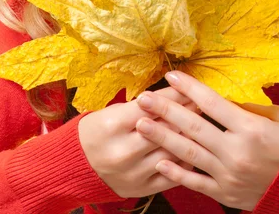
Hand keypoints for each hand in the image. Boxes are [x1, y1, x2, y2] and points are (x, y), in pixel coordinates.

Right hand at [78, 84, 197, 197]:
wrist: (78, 164)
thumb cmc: (99, 130)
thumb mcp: (114, 111)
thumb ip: (143, 106)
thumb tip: (175, 95)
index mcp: (112, 126)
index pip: (150, 107)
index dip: (173, 96)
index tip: (188, 89)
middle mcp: (123, 151)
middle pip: (163, 130)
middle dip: (185, 114)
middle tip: (199, 103)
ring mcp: (133, 173)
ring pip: (170, 153)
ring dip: (188, 137)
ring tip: (199, 125)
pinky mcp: (141, 189)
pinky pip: (171, 175)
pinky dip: (184, 162)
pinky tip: (193, 150)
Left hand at [135, 70, 278, 211]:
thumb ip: (249, 107)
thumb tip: (221, 96)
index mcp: (251, 128)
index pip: (212, 103)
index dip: (190, 88)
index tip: (171, 76)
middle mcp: (236, 151)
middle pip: (193, 126)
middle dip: (165, 110)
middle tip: (144, 98)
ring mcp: (228, 174)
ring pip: (188, 153)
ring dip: (162, 137)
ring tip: (141, 125)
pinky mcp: (224, 193)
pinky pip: (195, 181)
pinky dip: (176, 173)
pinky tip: (158, 161)